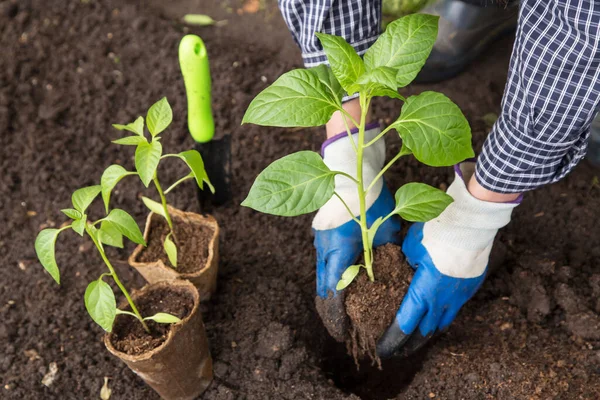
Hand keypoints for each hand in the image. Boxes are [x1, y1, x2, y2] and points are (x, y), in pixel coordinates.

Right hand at [313, 124, 400, 341]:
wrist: (349, 165)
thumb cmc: (371, 196)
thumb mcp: (385, 228)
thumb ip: (383, 253)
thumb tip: (386, 274)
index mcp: (339, 249)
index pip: (334, 292)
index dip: (337, 315)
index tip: (344, 332)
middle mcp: (324, 248)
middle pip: (322, 288)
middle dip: (330, 310)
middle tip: (340, 328)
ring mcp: (320, 240)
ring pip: (321, 276)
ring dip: (329, 294)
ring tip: (339, 311)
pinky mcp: (322, 234)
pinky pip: (323, 263)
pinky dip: (330, 277)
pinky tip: (340, 283)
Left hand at [377, 162, 519, 357]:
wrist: (471, 224)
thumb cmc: (436, 234)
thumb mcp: (410, 247)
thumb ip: (406, 262)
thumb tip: (405, 265)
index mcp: (422, 293)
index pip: (404, 325)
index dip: (393, 340)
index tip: (383, 349)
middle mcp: (442, 300)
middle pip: (424, 331)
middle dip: (411, 343)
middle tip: (399, 350)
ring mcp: (459, 296)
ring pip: (443, 322)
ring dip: (429, 330)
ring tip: (418, 337)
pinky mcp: (471, 287)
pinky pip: (456, 307)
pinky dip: (444, 314)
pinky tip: (438, 312)